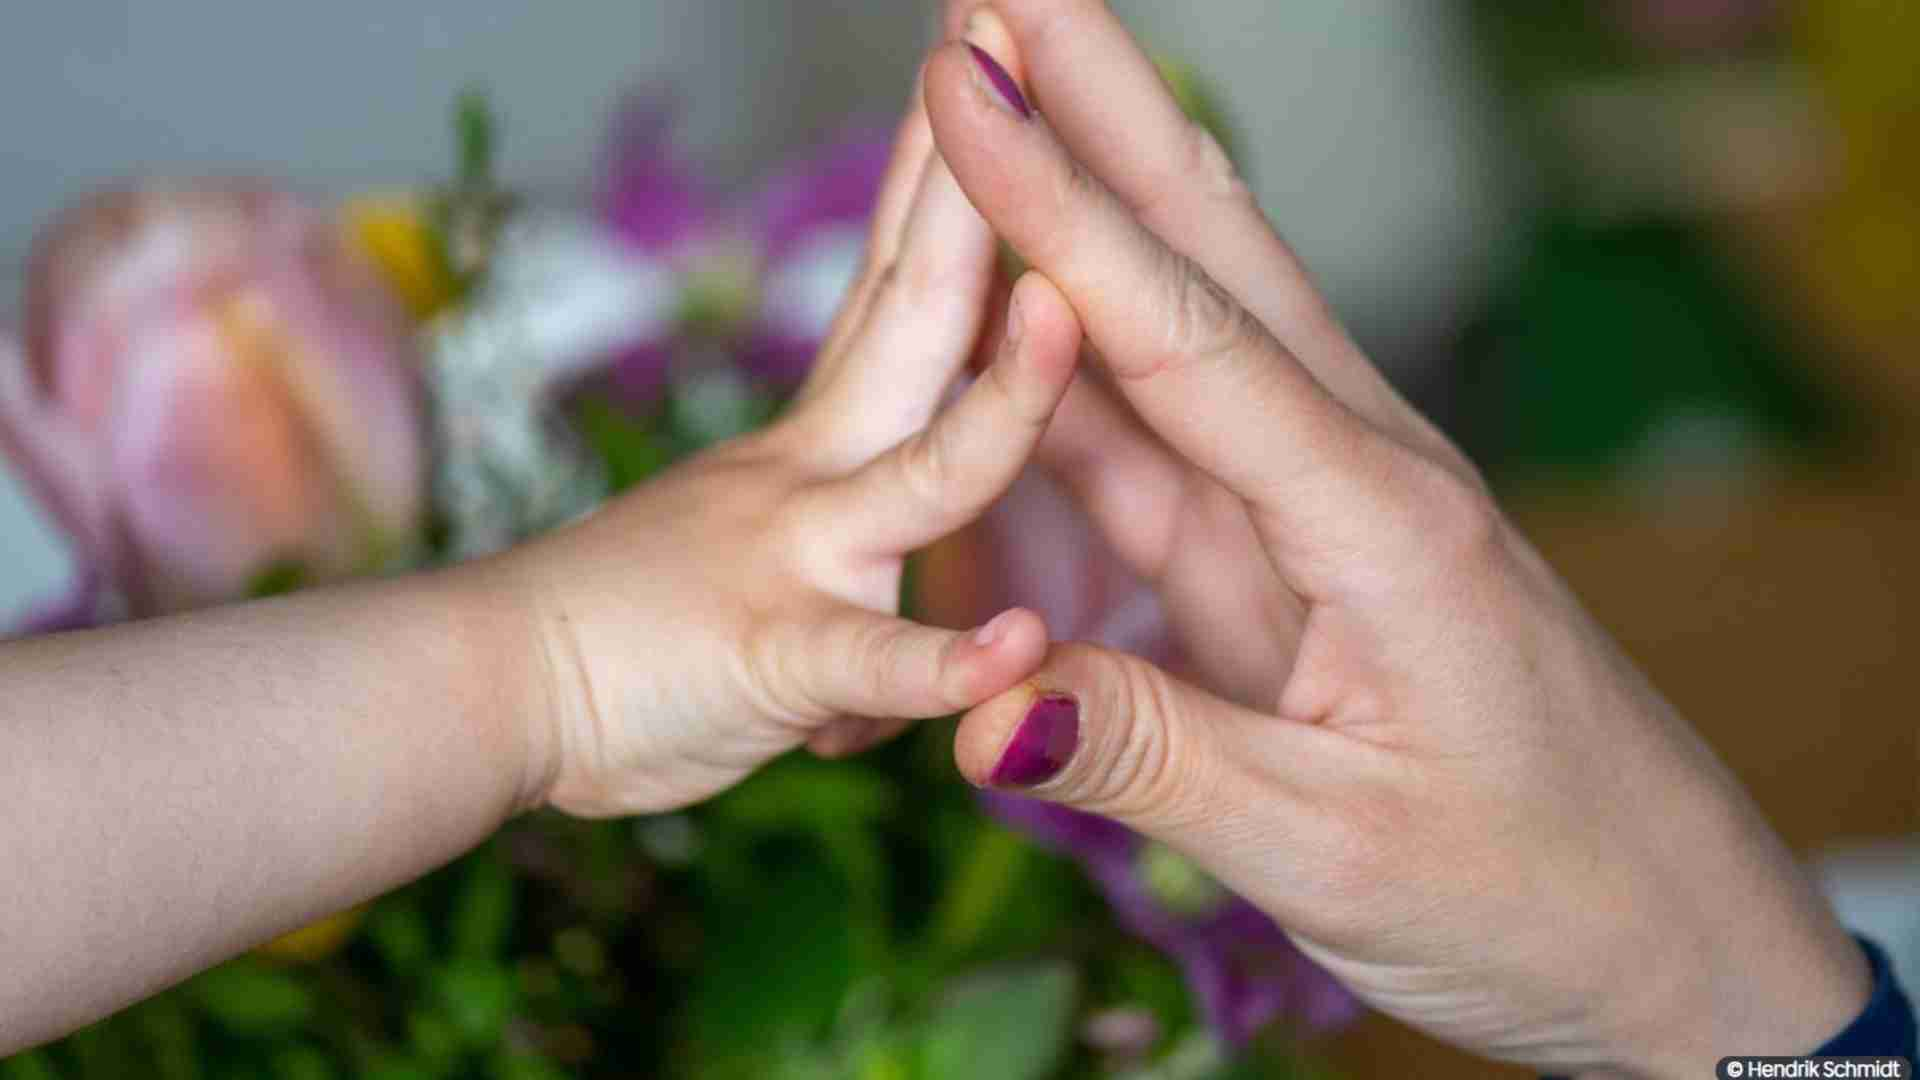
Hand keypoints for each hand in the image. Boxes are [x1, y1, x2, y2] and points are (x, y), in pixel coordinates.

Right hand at [488, 13, 1081, 815]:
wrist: (472, 688)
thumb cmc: (609, 636)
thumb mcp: (731, 560)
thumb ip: (823, 564)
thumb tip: (872, 624)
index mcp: (818, 441)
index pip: (894, 284)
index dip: (942, 176)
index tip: (980, 63)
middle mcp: (817, 471)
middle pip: (916, 311)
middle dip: (972, 183)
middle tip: (1005, 36)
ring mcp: (801, 558)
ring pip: (930, 474)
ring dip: (1007, 397)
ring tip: (1065, 308)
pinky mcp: (776, 660)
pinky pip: (871, 660)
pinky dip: (945, 661)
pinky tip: (1017, 643)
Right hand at [925, 4, 1868, 1073]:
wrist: (1664, 939)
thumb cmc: (1535, 892)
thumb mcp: (1337, 850)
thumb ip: (1154, 762)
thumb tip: (977, 716)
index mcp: (1376, 524)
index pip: (1184, 337)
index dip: (1060, 212)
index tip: (967, 87)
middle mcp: (1354, 478)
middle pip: (1207, 260)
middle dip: (1100, 113)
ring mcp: (1320, 513)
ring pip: (1183, 330)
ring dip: (1090, 204)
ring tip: (1007, 93)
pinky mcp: (1293, 565)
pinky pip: (1166, 445)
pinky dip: (1082, 361)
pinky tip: (1034, 298)